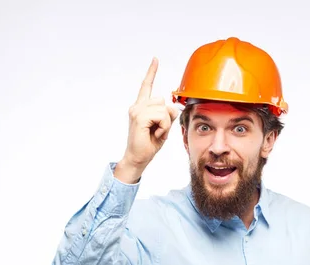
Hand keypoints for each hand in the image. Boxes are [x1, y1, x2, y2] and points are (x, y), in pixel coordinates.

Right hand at [121, 57, 178, 171]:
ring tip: (156, 133)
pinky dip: (163, 127)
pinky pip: (161, 116)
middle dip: (167, 116)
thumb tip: (173, 107)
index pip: (146, 86)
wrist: (138, 158)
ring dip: (165, 123)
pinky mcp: (139, 117)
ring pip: (163, 108)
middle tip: (159, 130)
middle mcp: (137, 106)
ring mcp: (136, 111)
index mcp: (141, 107)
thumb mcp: (163, 127)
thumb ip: (168, 115)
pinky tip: (156, 134)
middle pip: (162, 100)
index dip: (151, 72)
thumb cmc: (149, 144)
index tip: (155, 60)